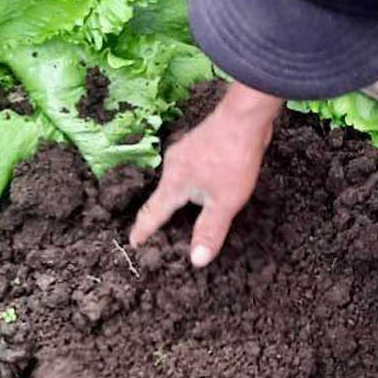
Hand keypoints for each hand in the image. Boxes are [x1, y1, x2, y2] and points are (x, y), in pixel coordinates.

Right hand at [129, 83, 282, 267]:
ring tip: (184, 211)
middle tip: (161, 232)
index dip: (143, 230)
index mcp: (173, 184)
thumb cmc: (233, 161)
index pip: (153, 213)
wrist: (244, 117)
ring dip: (179, 197)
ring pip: (176, 181)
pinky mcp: (196, 143)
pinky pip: (188, 169)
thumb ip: (210, 231)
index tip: (133, 242)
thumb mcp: (224, 202)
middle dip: (162, 214)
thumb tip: (196, 260)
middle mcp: (172, 166)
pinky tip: (204, 184)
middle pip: (163, 196)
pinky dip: (191, 183)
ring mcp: (183, 152)